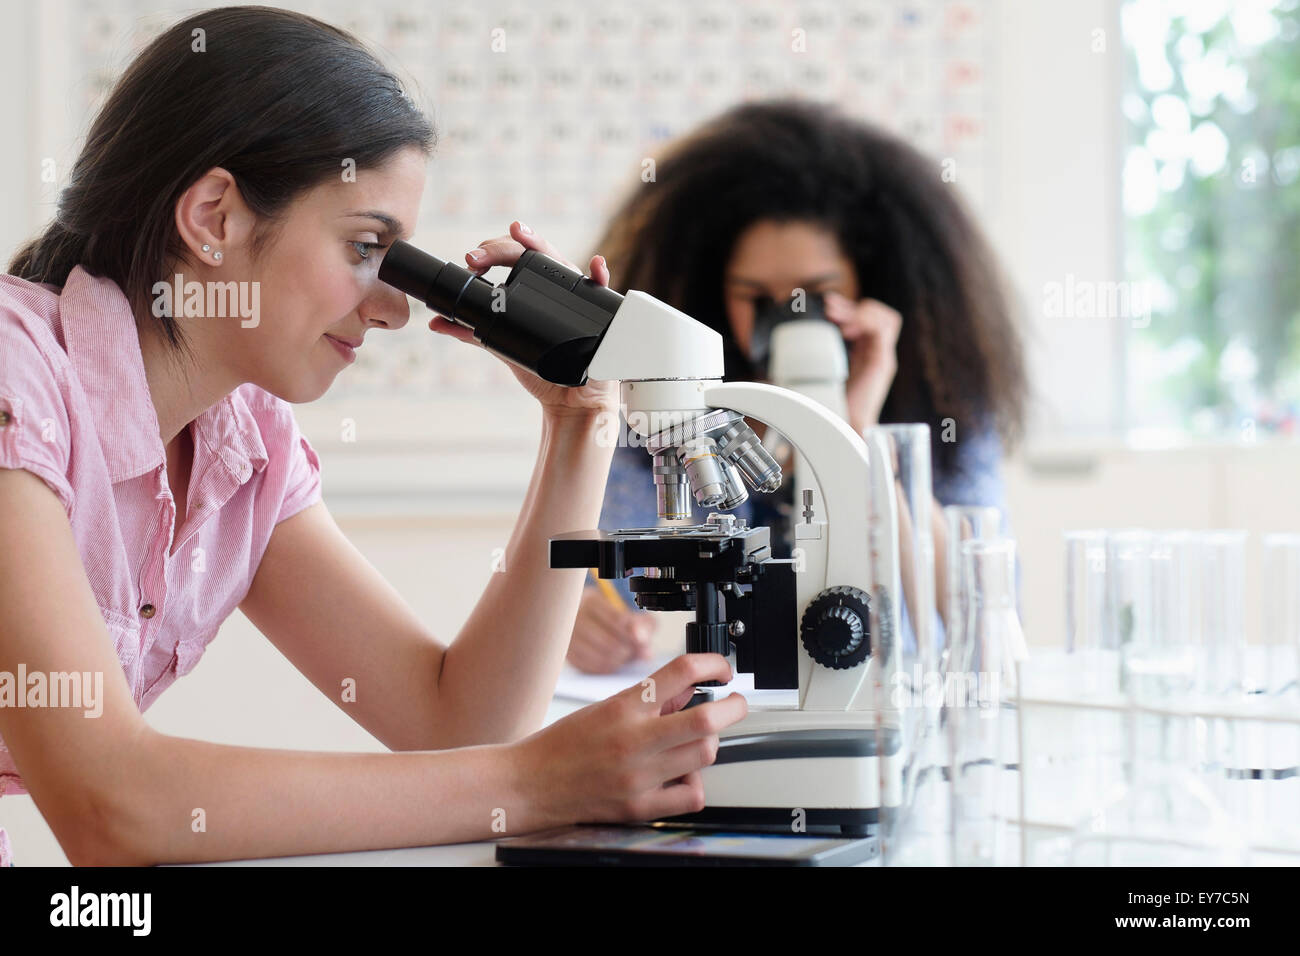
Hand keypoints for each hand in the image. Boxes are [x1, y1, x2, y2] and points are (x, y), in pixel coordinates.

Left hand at [426, 221, 617, 419]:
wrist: (567, 402)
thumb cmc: (541, 371)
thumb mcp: (502, 345)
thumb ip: (472, 331)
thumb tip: (436, 322)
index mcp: (536, 289)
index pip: (515, 257)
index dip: (493, 251)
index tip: (471, 259)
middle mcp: (558, 288)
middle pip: (535, 254)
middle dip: (506, 248)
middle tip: (479, 255)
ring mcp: (579, 298)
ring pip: (564, 264)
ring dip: (543, 247)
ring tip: (522, 236)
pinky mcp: (600, 315)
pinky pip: (603, 291)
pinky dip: (600, 275)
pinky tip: (594, 265)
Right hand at [509, 654, 747, 826]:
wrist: (530, 782)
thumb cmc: (563, 744)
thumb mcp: (606, 708)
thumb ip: (650, 701)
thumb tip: (689, 693)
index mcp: (623, 707)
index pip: (680, 672)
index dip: (712, 664)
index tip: (722, 670)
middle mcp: (634, 740)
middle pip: (706, 720)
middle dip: (732, 708)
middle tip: (734, 703)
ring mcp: (639, 776)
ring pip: (704, 755)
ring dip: (709, 743)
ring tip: (697, 741)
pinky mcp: (639, 806)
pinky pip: (691, 795)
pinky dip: (695, 782)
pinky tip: (682, 775)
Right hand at [567, 584, 655, 673]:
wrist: (595, 626)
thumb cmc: (618, 620)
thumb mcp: (633, 616)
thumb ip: (643, 625)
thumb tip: (642, 642)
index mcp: (590, 600)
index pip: (618, 620)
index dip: (634, 635)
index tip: (642, 642)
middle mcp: (574, 617)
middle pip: (607, 641)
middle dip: (626, 651)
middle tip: (632, 652)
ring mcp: (568, 638)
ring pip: (598, 657)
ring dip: (617, 662)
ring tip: (624, 657)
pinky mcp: (567, 655)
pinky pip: (590, 668)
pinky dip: (605, 668)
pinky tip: (613, 663)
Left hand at [822, 292, 902, 433]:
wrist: (845, 426)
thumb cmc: (834, 404)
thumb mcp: (823, 376)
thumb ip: (818, 362)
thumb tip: (790, 355)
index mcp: (868, 354)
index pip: (871, 320)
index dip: (851, 310)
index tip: (828, 309)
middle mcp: (879, 354)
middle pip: (881, 316)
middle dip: (854, 306)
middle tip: (829, 306)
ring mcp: (882, 358)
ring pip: (887, 319)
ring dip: (860, 311)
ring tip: (837, 315)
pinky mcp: (882, 363)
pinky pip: (882, 331)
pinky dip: (865, 322)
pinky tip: (845, 329)